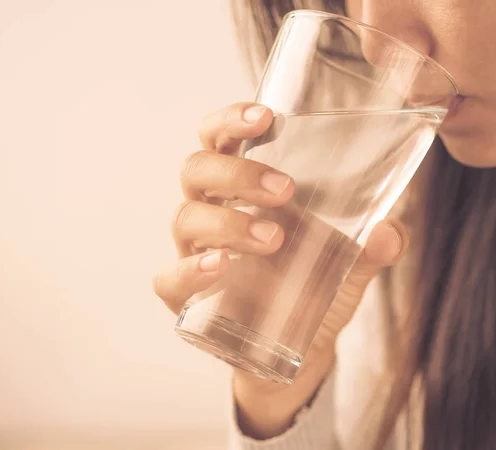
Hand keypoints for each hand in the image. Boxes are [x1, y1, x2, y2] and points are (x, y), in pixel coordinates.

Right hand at [153, 102, 408, 438]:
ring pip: (186, 217)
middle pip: (197, 170)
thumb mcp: (346, 264)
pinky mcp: (183, 294)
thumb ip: (369, 247)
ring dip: (227, 221)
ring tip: (273, 238)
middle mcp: (209, 210)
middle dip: (237, 173)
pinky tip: (222, 266)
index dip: (231, 120)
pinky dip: (192, 268)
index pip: (219, 138)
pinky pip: (170, 276)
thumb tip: (387, 231)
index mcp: (238, 188)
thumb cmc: (312, 285)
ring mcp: (192, 252)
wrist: (298, 345)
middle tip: (285, 190)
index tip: (265, 118)